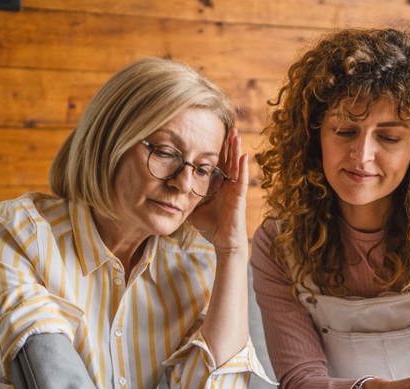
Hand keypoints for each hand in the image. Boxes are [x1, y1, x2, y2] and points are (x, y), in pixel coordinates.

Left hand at [188, 126, 248, 253]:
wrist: (224, 242)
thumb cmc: (210, 226)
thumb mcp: (192, 207)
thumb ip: (183, 196)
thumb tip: (166, 189)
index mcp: (219, 185)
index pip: (218, 162)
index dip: (217, 149)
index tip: (213, 133)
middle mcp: (229, 184)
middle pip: (229, 159)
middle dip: (229, 143)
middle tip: (228, 126)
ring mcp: (236, 189)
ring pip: (237, 165)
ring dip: (237, 149)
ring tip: (236, 134)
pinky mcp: (240, 197)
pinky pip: (242, 179)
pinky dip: (243, 167)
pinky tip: (243, 155)